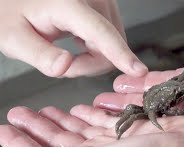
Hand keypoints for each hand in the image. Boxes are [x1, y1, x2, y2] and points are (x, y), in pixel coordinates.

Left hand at [0, 0, 147, 76]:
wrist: (18, 0)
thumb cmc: (12, 13)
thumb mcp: (13, 36)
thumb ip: (39, 54)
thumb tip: (65, 66)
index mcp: (69, 4)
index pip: (101, 32)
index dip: (119, 54)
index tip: (138, 70)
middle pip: (111, 44)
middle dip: (89, 63)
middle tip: (62, 64)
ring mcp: (101, 2)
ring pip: (113, 43)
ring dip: (93, 57)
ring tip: (67, 53)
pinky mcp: (105, 9)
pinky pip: (111, 38)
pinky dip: (97, 49)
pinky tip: (78, 45)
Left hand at [0, 106, 183, 146]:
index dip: (22, 143)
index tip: (6, 128)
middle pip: (58, 140)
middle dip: (39, 127)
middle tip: (21, 113)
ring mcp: (113, 140)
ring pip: (79, 128)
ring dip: (62, 119)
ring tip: (46, 109)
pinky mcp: (131, 127)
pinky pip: (105, 119)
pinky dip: (92, 112)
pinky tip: (83, 106)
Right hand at [94, 13, 183, 146]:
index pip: (169, 80)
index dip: (145, 79)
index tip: (124, 79)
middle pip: (161, 102)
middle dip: (133, 101)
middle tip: (107, 100)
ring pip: (164, 121)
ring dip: (138, 119)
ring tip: (111, 117)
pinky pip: (179, 139)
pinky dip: (157, 137)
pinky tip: (136, 136)